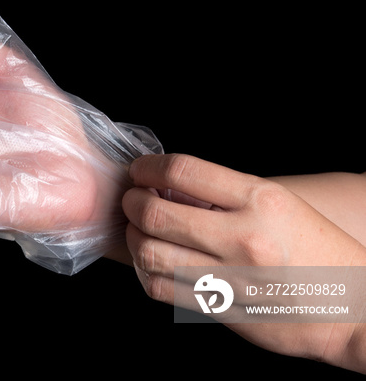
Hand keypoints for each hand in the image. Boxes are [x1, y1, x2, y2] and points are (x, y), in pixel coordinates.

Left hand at [123, 153, 365, 371]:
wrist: (352, 308)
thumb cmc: (316, 250)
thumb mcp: (280, 205)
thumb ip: (227, 195)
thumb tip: (170, 188)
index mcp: (260, 199)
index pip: (184, 170)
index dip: (149, 167)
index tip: (140, 170)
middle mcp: (243, 236)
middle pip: (156, 214)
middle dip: (132, 203)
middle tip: (132, 201)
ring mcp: (232, 277)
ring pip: (150, 254)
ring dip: (133, 239)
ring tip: (137, 232)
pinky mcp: (222, 308)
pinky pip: (162, 289)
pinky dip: (146, 273)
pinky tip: (151, 264)